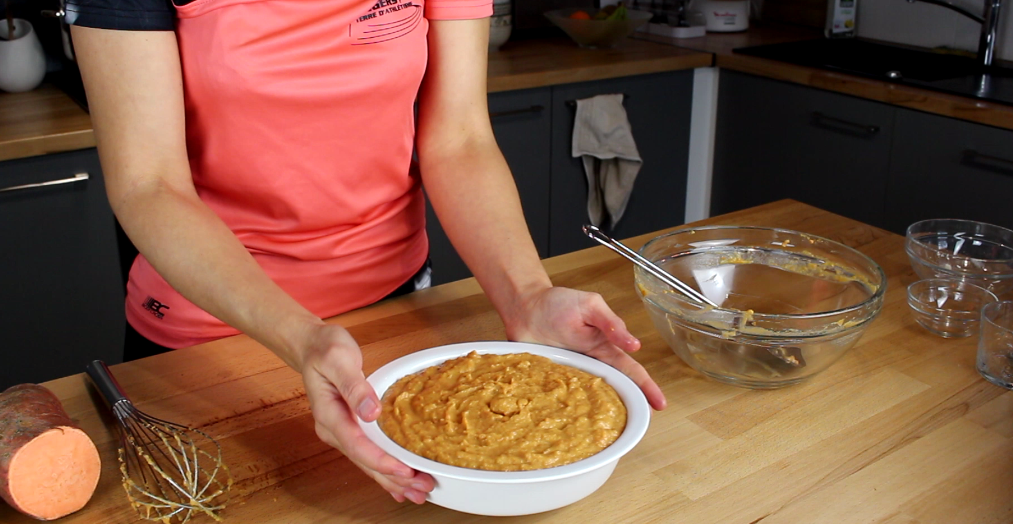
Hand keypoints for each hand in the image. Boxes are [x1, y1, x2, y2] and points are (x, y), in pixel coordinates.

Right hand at [299, 323, 433, 502]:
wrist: (312, 345)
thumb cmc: (325, 349)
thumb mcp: (338, 359)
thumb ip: (354, 386)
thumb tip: (370, 412)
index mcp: (329, 414)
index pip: (356, 445)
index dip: (381, 461)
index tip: (404, 470)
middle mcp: (333, 429)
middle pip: (364, 461)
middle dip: (393, 478)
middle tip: (422, 488)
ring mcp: (341, 431)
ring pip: (367, 462)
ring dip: (391, 479)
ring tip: (418, 492)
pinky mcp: (350, 429)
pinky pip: (368, 454)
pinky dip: (384, 469)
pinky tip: (399, 483)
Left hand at [504, 287, 666, 409]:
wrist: (524, 306)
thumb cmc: (559, 302)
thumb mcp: (591, 306)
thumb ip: (611, 323)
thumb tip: (634, 345)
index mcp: (605, 348)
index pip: (631, 371)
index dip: (647, 387)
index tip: (660, 405)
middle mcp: (591, 366)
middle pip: (615, 390)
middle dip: (630, 408)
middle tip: (642, 425)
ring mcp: (571, 375)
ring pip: (591, 400)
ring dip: (601, 414)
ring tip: (614, 431)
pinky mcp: (550, 381)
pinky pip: (562, 398)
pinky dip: (568, 411)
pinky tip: (573, 425)